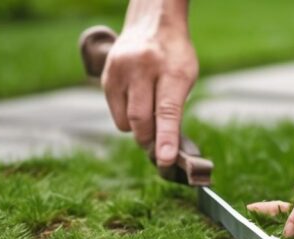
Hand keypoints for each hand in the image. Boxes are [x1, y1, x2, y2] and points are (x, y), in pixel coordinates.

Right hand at [101, 0, 196, 166]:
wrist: (152, 24)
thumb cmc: (174, 57)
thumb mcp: (186, 77)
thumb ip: (176, 110)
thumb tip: (165, 148)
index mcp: (172, 70)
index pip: (167, 111)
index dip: (166, 138)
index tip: (165, 159)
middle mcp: (143, 68)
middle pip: (141, 120)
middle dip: (150, 140)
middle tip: (158, 147)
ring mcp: (121, 71)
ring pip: (126, 121)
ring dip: (139, 128)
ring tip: (149, 110)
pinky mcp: (107, 77)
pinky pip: (116, 114)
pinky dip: (127, 117)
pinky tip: (137, 99)